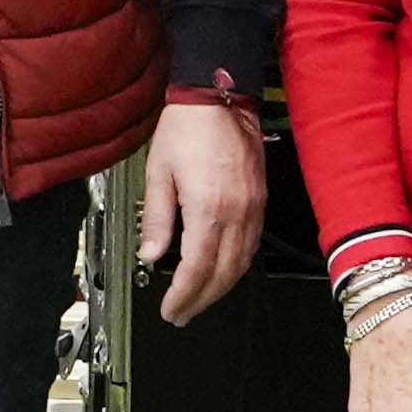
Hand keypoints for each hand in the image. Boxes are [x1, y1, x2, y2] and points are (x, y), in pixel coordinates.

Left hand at [134, 95, 265, 326]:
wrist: (218, 97)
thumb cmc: (187, 127)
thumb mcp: (158, 172)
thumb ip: (156, 218)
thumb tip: (150, 253)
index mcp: (208, 207)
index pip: (197, 268)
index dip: (183, 296)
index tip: (170, 309)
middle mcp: (237, 212)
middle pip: (223, 273)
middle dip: (201, 300)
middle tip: (181, 314)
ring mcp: (254, 207)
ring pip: (242, 262)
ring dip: (221, 287)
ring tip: (199, 300)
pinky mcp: (260, 199)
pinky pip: (252, 244)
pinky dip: (237, 265)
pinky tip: (222, 270)